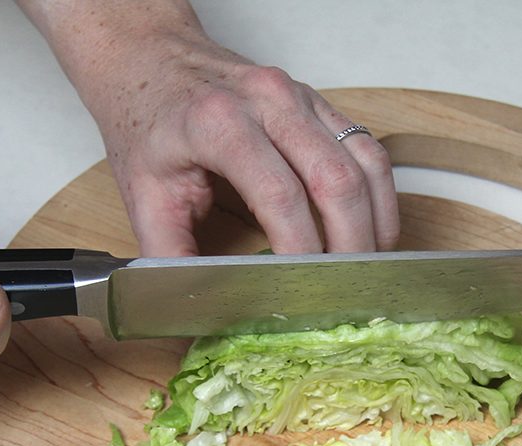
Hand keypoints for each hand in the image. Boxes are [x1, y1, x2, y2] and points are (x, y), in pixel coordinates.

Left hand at [20, 0, 399, 256]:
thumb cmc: (147, 120)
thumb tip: (197, 309)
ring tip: (362, 270)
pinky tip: (369, 233)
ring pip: (365, 164)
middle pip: (336, 180)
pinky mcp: (320, 103)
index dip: (299, 250)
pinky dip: (379, 197)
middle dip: (347, 247)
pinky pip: (369, 150)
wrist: (151, 60)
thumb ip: (168, 257)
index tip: (301, 291)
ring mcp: (301, 97)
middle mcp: (268, 101)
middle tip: (341, 293)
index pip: (279, 194)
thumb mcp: (143, 195)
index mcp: (219, 123)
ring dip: (373, 224)